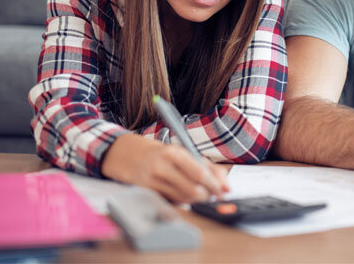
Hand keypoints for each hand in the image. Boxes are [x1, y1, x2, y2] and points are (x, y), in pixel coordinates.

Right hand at [101, 133, 228, 203]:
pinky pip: (172, 201)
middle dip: (207, 195)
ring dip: (196, 199)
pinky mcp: (146, 191)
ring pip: (183, 198)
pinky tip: (181, 193)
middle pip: (193, 189)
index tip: (224, 190)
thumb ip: (206, 166)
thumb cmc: (161, 153)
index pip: (199, 173)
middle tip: (212, 194)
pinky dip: (182, 200)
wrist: (127, 153)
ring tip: (198, 192)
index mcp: (174, 152)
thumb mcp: (182, 152)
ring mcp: (152, 180)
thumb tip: (225, 185)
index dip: (215, 184)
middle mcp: (162, 165)